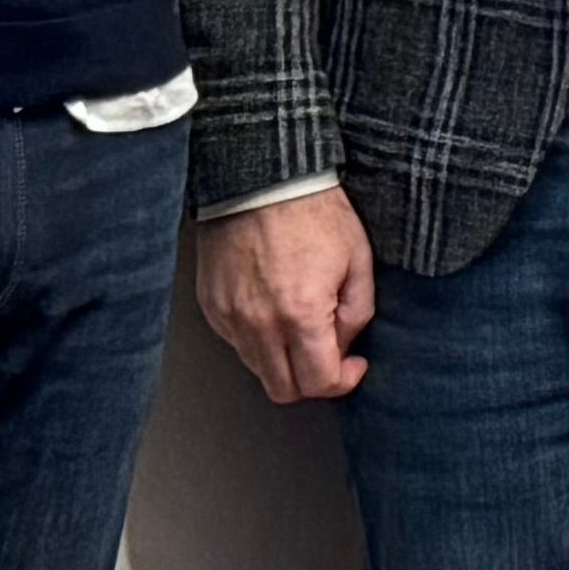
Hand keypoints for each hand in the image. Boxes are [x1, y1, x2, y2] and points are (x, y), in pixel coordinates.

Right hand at [196, 190, 379, 403]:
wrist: (262, 179)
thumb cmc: (314, 212)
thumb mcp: (358, 260)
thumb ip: (357, 313)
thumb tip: (345, 348)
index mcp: (301, 315)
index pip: (319, 383)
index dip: (344, 380)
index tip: (354, 364)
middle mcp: (259, 325)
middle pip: (283, 390)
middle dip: (312, 380)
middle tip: (329, 354)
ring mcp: (229, 319)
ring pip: (258, 369)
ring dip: (284, 361)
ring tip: (302, 324)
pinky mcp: (210, 308)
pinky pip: (237, 343)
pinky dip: (259, 339)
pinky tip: (275, 310)